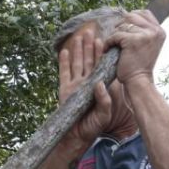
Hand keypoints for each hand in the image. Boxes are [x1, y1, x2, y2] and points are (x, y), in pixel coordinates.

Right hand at [59, 27, 112, 141]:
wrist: (76, 137)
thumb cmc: (93, 127)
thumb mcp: (104, 115)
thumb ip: (104, 101)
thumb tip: (100, 84)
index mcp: (97, 87)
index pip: (100, 67)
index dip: (101, 54)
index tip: (103, 40)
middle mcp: (86, 83)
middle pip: (88, 61)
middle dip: (89, 46)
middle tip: (90, 31)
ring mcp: (75, 85)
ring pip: (77, 63)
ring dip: (78, 50)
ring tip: (79, 36)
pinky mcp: (64, 90)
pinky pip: (64, 73)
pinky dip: (64, 62)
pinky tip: (65, 51)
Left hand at [103, 11, 163, 87]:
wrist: (138, 81)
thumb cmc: (139, 65)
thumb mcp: (146, 44)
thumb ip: (143, 30)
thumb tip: (128, 15)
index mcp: (159, 31)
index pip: (144, 13)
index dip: (131, 19)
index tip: (124, 30)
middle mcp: (155, 31)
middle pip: (131, 16)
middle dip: (121, 26)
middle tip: (117, 38)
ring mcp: (145, 35)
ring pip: (122, 25)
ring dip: (115, 34)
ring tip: (113, 45)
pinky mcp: (133, 40)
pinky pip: (115, 34)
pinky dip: (109, 42)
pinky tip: (108, 49)